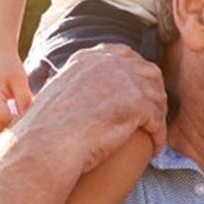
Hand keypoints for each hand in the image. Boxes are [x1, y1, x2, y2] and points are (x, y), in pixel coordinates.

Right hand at [0, 53, 33, 134]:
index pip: (4, 120)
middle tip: (25, 116)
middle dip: (11, 127)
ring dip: (5, 126)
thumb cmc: (10, 66)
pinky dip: (1, 122)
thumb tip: (29, 120)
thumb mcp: (21, 81)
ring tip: (18, 112)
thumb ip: (24, 100)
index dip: (18, 122)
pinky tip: (11, 111)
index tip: (29, 116)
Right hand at [6, 44, 167, 175]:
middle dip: (153, 92)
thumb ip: (72, 87)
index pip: (123, 55)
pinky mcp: (136, 103)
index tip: (139, 91)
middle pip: (146, 71)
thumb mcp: (56, 95)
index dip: (136, 73)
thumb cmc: (44, 131)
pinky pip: (157, 119)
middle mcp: (108, 63)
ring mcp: (124, 80)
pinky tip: (155, 148)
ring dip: (158, 115)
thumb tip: (75, 94)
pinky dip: (159, 135)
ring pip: (156, 96)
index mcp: (88, 59)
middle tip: (153, 115)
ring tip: (155, 133)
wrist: (46, 146)